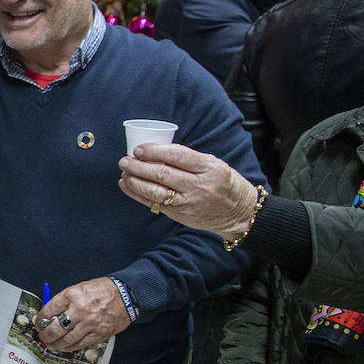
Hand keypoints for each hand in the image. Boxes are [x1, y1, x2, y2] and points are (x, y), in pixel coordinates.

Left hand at [37, 277, 131, 351]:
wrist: (126, 294)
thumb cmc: (101, 290)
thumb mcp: (79, 288)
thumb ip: (65, 302)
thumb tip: (50, 316)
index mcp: (72, 295)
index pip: (49, 310)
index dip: (40, 319)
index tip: (38, 323)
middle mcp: (80, 310)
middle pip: (56, 328)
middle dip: (45, 335)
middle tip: (42, 337)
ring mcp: (90, 323)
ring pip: (67, 339)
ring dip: (56, 344)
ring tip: (51, 345)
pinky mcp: (100, 333)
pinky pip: (81, 344)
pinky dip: (70, 347)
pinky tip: (64, 347)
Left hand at [118, 143, 260, 240]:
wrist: (238, 213)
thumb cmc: (223, 183)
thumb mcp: (214, 164)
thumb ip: (188, 158)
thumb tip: (154, 150)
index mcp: (209, 169)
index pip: (177, 156)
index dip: (154, 151)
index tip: (139, 148)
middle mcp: (199, 186)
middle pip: (162, 174)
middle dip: (139, 166)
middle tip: (125, 160)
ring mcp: (188, 203)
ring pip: (155, 191)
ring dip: (135, 180)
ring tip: (124, 172)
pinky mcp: (179, 215)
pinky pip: (153, 204)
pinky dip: (136, 194)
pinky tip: (126, 185)